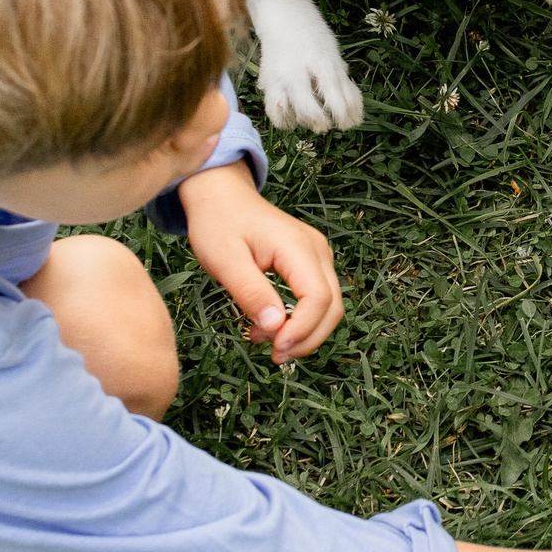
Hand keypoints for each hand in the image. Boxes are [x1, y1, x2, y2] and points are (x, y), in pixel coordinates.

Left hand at [177, 168, 344, 362]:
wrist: (221, 195)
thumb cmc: (218, 223)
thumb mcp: (224, 260)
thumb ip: (251, 293)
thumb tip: (275, 328)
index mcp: (298, 247)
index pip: (319, 299)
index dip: (302, 330)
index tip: (274, 349)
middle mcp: (317, 250)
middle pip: (333, 307)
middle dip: (307, 338)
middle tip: (274, 357)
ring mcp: (318, 255)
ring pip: (331, 306)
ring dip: (305, 333)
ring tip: (267, 342)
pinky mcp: (312, 263)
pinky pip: (320, 298)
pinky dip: (302, 320)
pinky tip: (273, 326)